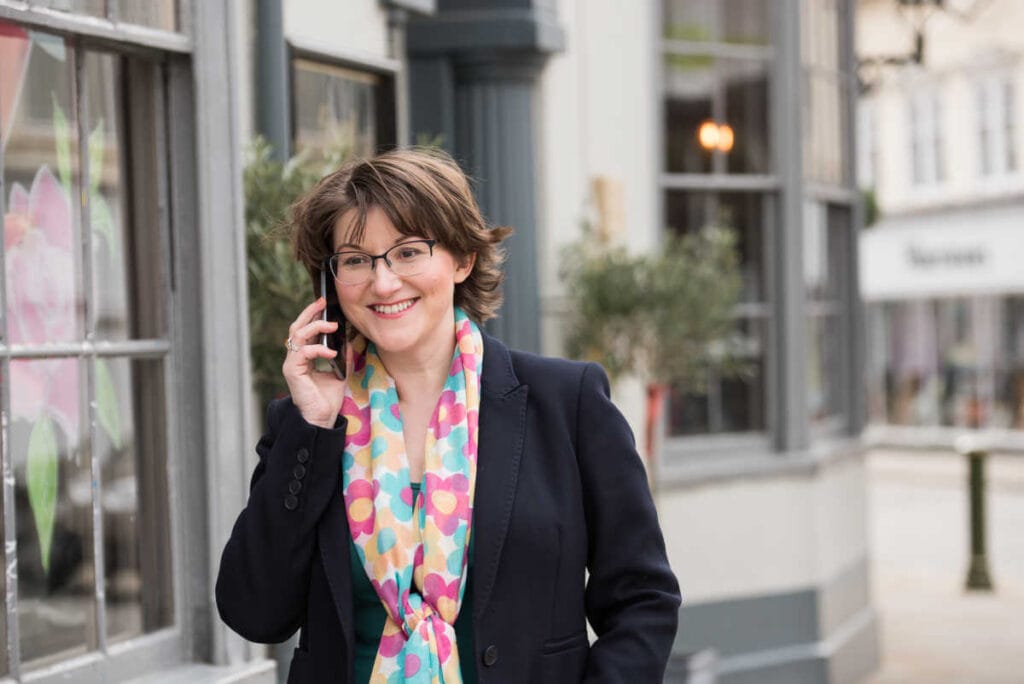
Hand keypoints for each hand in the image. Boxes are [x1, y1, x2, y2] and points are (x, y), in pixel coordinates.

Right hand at [282, 297, 345, 428]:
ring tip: (331, 325)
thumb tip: (351, 341)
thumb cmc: (327, 399)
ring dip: (315, 326)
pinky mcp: (292, 371)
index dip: (313, 316)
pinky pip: (303, 352)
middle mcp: (295, 358)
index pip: (305, 330)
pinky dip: (318, 349)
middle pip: (297, 327)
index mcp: (304, 357)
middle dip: (309, 312)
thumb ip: (343, 357)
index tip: (324, 304)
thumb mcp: (340, 373)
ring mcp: (291, 364)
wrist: (322, 418)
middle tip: (322, 302)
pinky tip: (332, 352)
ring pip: (297, 335)